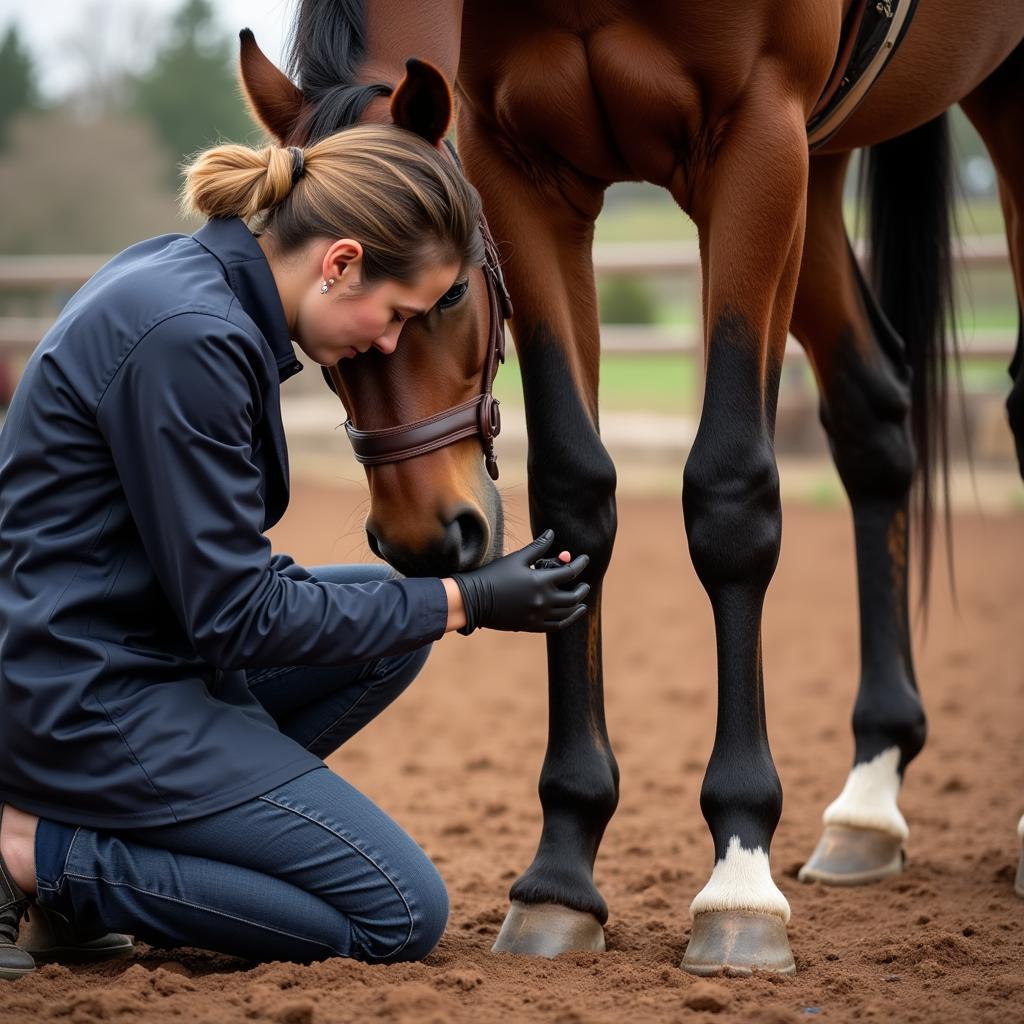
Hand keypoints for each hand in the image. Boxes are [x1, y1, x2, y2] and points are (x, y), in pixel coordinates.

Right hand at [450, 530, 589, 633]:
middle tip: (584, 585)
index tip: (584, 559)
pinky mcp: (531, 625)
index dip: (580, 564)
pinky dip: (566, 620)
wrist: (474, 599)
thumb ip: (537, 547)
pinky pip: (555, 626)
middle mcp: (543, 600)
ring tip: (582, 603)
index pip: (570, 572)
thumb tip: (552, 534)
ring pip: (567, 614)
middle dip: (582, 589)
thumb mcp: (517, 558)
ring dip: (577, 607)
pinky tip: (568, 616)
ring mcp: (538, 616)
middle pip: (573, 597)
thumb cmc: (494, 575)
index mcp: (541, 581)